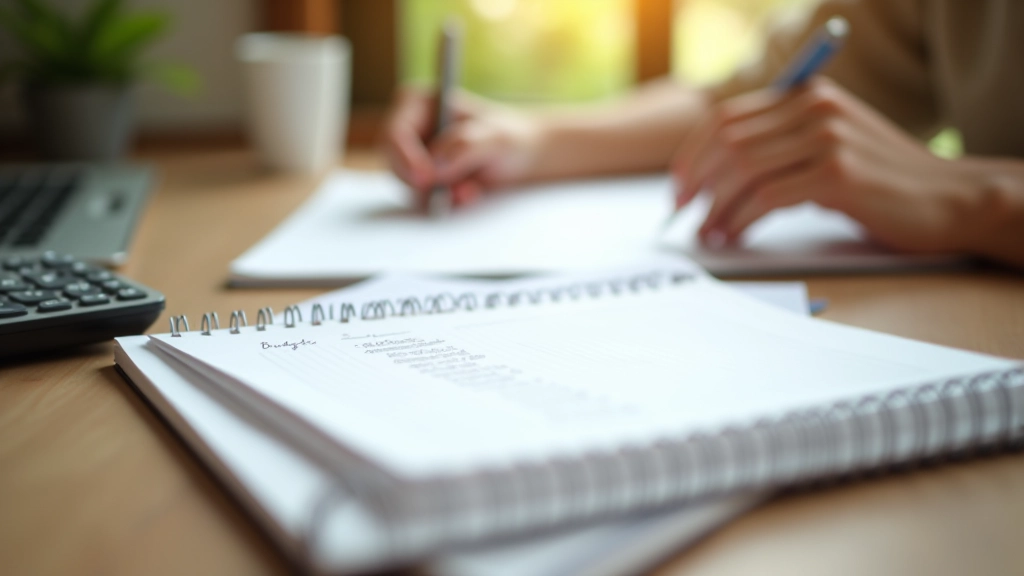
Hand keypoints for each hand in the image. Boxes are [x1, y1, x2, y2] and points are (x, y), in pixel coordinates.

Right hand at [382, 86, 540, 207]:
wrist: (523, 157)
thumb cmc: (509, 136)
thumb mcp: (495, 136)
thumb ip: (465, 146)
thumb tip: (435, 166)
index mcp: (420, 103)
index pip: (396, 131)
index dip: (405, 156)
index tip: (425, 178)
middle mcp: (412, 129)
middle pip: (393, 160)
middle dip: (418, 180)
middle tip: (443, 194)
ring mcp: (416, 156)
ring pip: (407, 184)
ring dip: (437, 193)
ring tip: (471, 190)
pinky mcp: (424, 181)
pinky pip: (422, 199)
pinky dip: (445, 202)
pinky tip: (470, 194)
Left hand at [672, 77, 986, 252]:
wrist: (949, 199)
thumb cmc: (882, 181)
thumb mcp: (828, 147)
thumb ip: (781, 146)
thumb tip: (712, 178)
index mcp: (807, 94)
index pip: (726, 117)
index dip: (692, 154)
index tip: (679, 188)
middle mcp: (815, 107)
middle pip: (727, 141)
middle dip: (696, 182)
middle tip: (682, 214)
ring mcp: (827, 137)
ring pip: (742, 169)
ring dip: (715, 207)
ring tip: (707, 233)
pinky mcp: (838, 173)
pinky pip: (767, 196)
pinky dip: (740, 219)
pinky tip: (733, 235)